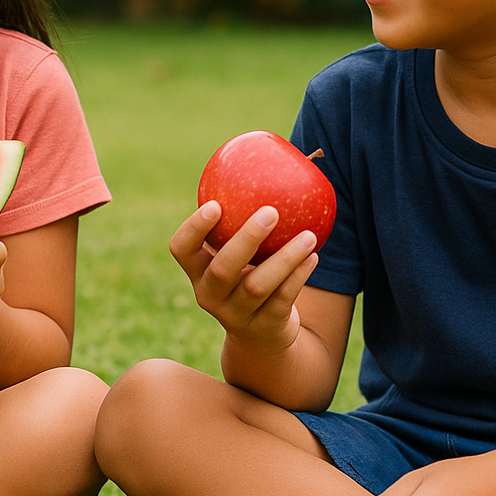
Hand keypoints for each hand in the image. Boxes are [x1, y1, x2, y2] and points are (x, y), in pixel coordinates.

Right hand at [170, 200, 319, 350]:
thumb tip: (270, 160)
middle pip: (223, 268)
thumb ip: (240, 219)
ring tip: (308, 235)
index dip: (194, 228)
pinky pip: (283, 299)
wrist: (261, 335)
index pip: (181, 249)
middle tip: (271, 211)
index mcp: (197, 271)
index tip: (216, 204)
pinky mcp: (263, 328)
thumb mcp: (237, 254)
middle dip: (247, 238)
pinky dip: (299, 275)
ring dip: (286, 257)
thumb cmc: (248, 274)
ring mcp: (235, 315)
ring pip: (259, 285)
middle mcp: (208, 294)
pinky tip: (313, 255)